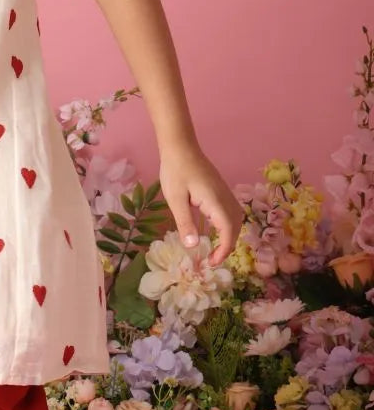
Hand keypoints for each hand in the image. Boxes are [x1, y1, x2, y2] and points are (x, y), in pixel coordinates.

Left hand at [157, 144, 245, 267]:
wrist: (180, 147)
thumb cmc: (175, 171)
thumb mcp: (175, 199)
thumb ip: (185, 222)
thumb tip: (193, 246)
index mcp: (215, 201)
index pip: (228, 230)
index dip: (224, 249)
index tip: (213, 262)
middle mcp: (225, 198)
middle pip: (235, 226)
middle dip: (227, 245)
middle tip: (212, 259)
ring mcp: (224, 193)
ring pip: (234, 218)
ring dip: (228, 235)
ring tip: (214, 248)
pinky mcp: (219, 190)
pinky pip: (229, 211)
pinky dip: (225, 224)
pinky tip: (212, 229)